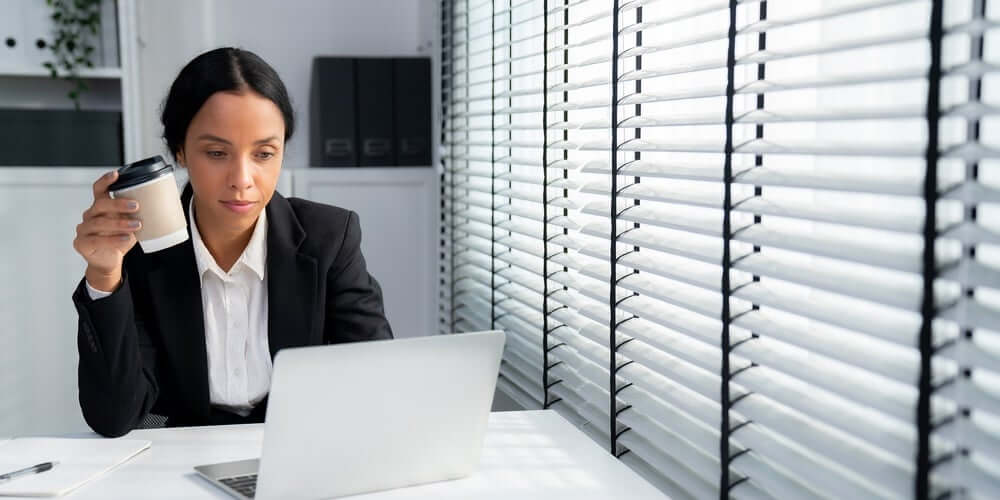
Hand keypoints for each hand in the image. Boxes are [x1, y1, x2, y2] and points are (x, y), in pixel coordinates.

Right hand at [73, 170, 140, 291]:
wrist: (109, 261)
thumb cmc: (120, 239)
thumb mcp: (131, 224)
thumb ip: (137, 215)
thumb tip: (162, 204)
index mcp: (100, 207)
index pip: (99, 190)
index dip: (106, 181)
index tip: (116, 174)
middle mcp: (89, 215)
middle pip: (100, 205)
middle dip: (118, 204)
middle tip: (136, 206)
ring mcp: (83, 229)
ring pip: (99, 223)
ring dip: (120, 223)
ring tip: (137, 226)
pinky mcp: (81, 243)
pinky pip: (96, 240)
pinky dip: (113, 239)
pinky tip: (125, 238)